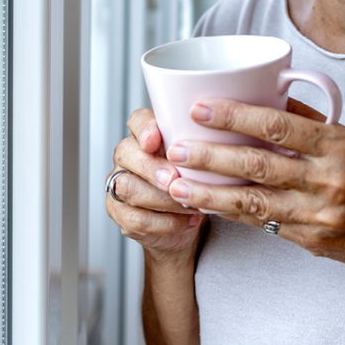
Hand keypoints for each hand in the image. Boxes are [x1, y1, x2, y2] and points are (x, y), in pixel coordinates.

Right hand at [106, 108, 205, 258]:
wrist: (190, 222)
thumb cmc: (197, 182)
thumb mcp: (204, 160)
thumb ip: (205, 144)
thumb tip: (225, 133)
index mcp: (147, 136)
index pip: (137, 121)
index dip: (143, 129)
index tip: (154, 140)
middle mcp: (129, 157)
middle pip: (126, 153)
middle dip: (151, 167)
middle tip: (173, 179)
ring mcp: (119, 185)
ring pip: (128, 187)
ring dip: (162, 199)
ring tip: (190, 205)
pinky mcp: (121, 214)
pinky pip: (136, 219)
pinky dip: (165, 223)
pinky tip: (188, 221)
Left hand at [165, 98, 344, 280]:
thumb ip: (314, 125)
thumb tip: (272, 100)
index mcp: (340, 146)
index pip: (279, 126)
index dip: (235, 116)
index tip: (202, 107)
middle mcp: (327, 181)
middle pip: (257, 165)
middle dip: (210, 155)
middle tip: (174, 146)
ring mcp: (318, 216)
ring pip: (252, 203)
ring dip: (209, 193)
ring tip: (174, 183)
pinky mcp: (310, 241)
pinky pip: (263, 224)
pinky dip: (232, 214)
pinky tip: (206, 205)